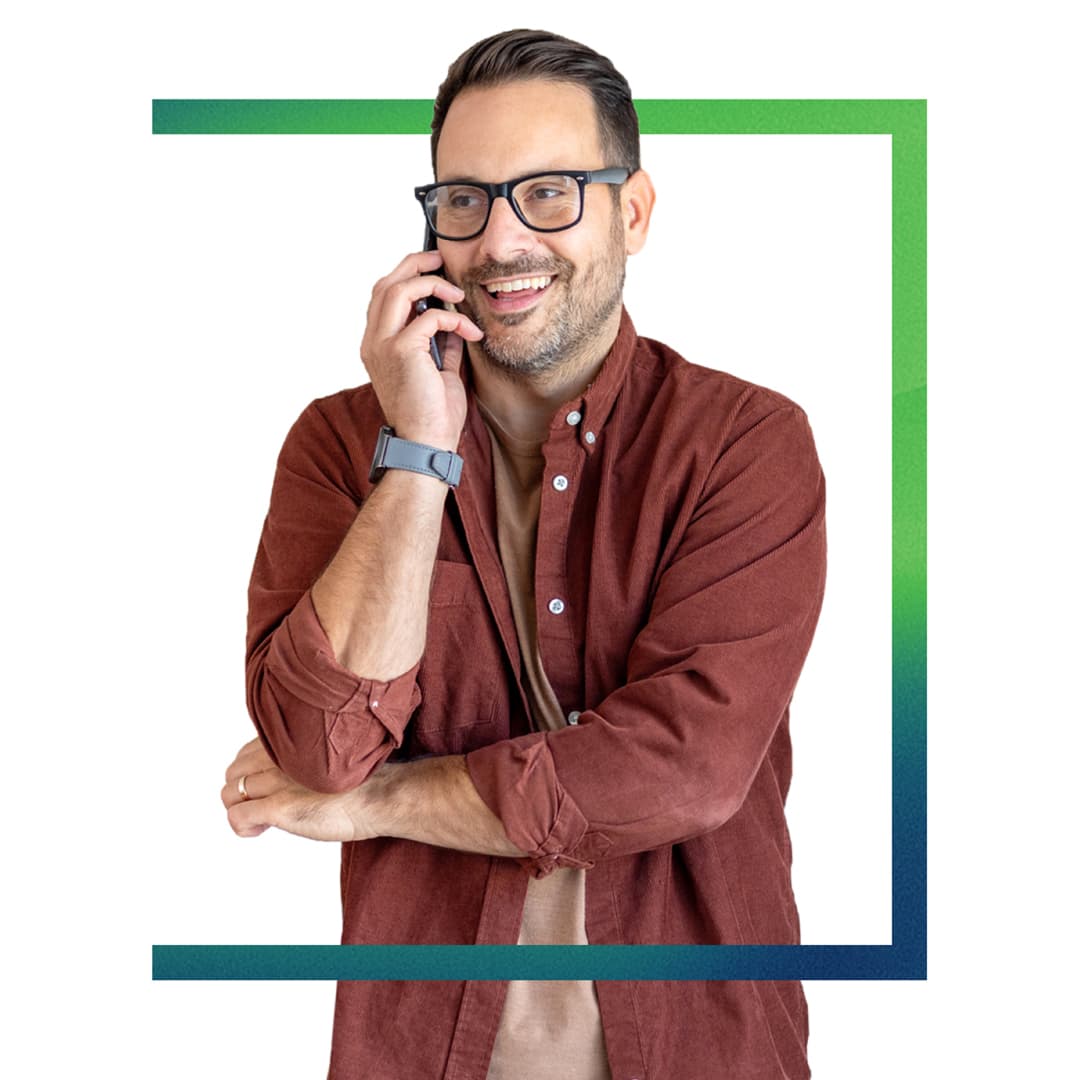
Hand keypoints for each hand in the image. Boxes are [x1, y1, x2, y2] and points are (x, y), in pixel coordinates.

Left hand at [220, 738, 375, 841]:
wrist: (382, 795)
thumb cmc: (363, 780)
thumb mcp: (327, 755)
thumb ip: (301, 756)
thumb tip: (285, 772)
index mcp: (289, 740)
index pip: (245, 754)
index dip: (253, 775)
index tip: (271, 789)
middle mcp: (278, 756)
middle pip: (233, 773)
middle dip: (243, 792)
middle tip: (266, 805)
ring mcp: (277, 781)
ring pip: (230, 794)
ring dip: (241, 809)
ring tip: (265, 819)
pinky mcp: (279, 807)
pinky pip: (237, 817)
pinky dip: (243, 826)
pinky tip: (262, 829)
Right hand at [361, 251, 483, 447]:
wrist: (426, 444)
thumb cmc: (432, 416)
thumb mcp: (439, 371)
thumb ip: (440, 345)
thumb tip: (453, 324)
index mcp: (376, 347)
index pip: (383, 298)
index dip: (406, 277)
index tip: (432, 270)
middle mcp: (373, 342)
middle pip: (384, 284)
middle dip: (414, 265)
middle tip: (440, 260)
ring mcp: (382, 345)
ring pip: (398, 289)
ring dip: (433, 284)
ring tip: (459, 295)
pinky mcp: (400, 350)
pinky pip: (429, 316)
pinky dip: (454, 319)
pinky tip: (470, 333)